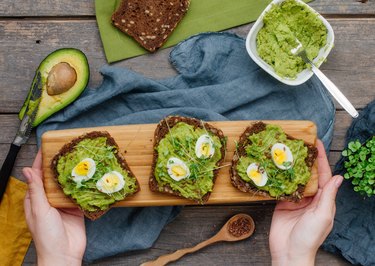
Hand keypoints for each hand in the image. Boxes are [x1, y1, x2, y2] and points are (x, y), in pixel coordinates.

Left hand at [23, 149, 85, 265]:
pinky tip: (90, 178)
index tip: (48, 148)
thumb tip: (28, 170)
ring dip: (74, 175)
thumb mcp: (40, 210)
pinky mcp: (76, 209)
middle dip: (61, 165)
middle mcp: (49, 200)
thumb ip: (36, 190)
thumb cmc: (47, 236)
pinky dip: (85, 187)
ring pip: (68, 185)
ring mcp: (63, 204)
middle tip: (69, 151)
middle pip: (55, 178)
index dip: (42, 162)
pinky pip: (81, 195)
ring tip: (81, 160)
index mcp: (36, 199)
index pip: (38, 176)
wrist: (64, 255)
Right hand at [269, 140, 342, 265]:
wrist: (288, 253)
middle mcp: (310, 198)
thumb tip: (338, 177)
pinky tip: (275, 168)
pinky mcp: (282, 203)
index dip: (320, 159)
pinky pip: (281, 187)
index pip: (324, 175)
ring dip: (291, 166)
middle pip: (308, 174)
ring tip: (286, 151)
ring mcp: (295, 200)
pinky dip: (279, 178)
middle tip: (298, 144)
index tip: (316, 144)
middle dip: (305, 159)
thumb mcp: (322, 216)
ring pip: (294, 179)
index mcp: (323, 200)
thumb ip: (328, 196)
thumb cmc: (308, 238)